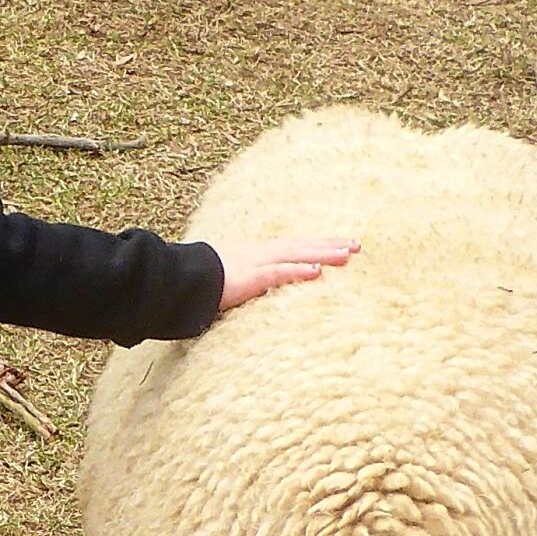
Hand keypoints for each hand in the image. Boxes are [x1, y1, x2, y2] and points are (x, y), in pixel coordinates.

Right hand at [214, 237, 358, 311]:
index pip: (294, 246)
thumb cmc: (200, 280)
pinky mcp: (248, 276)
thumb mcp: (228, 278)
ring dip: (322, 253)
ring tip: (348, 254)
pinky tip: (317, 270)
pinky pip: (278, 272)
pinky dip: (299, 270)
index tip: (339, 245)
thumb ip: (247, 282)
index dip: (317, 245)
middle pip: (301, 245)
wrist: (180, 278)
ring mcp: (255, 262)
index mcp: (256, 253)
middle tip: (357, 245)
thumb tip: (257, 291)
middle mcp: (260, 252)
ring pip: (296, 254)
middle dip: (329, 244)